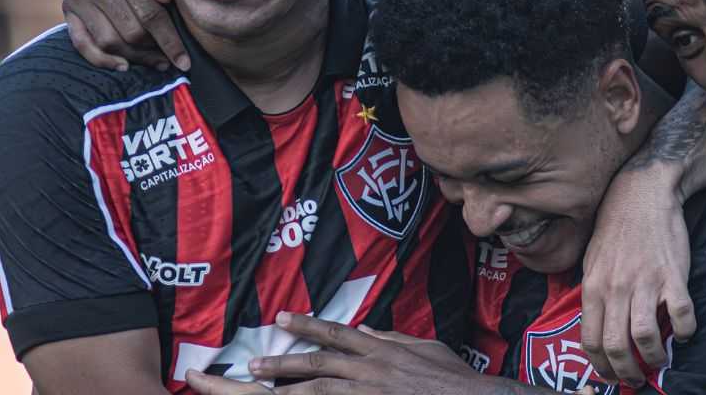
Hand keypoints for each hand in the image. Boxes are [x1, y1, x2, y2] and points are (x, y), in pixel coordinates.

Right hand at [62, 0, 186, 71]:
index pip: (151, 15)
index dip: (170, 42)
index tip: (184, 62)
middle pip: (131, 33)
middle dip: (155, 50)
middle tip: (170, 59)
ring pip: (110, 42)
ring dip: (135, 57)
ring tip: (155, 60)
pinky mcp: (69, 4)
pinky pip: (81, 42)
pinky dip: (101, 60)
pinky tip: (124, 66)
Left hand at [188, 312, 525, 394]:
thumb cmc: (452, 377)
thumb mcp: (423, 348)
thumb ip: (392, 339)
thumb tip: (368, 330)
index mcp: (382, 349)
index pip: (338, 333)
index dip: (308, 325)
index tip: (282, 318)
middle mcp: (372, 368)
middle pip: (320, 361)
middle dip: (284, 361)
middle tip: (253, 363)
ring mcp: (371, 391)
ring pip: (320, 388)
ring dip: (288, 387)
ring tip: (259, 387)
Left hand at [581, 160, 693, 387]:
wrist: (642, 193)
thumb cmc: (615, 227)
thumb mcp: (591, 259)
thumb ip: (593, 292)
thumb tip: (595, 325)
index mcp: (593, 286)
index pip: (590, 340)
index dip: (600, 366)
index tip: (610, 375)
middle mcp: (616, 288)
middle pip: (616, 346)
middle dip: (626, 372)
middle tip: (635, 379)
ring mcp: (645, 282)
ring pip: (645, 337)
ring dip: (653, 358)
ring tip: (659, 360)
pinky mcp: (673, 275)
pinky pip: (681, 315)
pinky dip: (684, 332)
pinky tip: (683, 334)